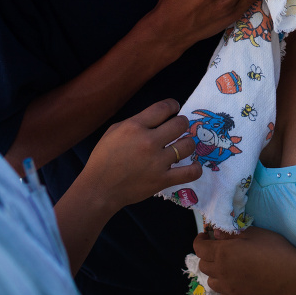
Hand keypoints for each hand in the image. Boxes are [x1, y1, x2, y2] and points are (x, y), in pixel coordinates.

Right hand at [83, 99, 200, 210]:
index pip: (164, 108)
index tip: (174, 109)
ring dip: (187, 143)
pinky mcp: (162, 180)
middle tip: (177, 129)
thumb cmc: (103, 158)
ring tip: (182, 146)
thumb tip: (157, 116)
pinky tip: (194, 165)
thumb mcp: (114, 131)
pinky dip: (196, 169)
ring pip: (188, 145)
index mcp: (134, 126)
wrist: (99, 188)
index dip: (173, 105)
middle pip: (180, 123)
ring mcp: (157, 162)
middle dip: (182, 123)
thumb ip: (136, 121)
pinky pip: (189, 172)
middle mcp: (148, 141)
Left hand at [192, 226, 295, 294]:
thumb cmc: (273, 248)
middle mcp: (221, 271)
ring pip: (211, 282)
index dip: (200, 240)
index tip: (206, 236)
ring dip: (214, 273)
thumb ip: (230, 233)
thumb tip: (214, 233)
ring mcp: (228, 288)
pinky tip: (234, 282)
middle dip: (207, 255)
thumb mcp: (252, 233)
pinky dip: (224, 288)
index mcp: (222, 253)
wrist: (289, 274)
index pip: (199, 247)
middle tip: (218, 250)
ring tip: (226, 267)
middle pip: (203, 265)